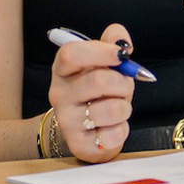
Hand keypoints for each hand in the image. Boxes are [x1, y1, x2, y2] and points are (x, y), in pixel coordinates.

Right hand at [47, 23, 135, 163]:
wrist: (84, 131)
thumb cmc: (96, 92)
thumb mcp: (102, 65)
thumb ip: (112, 46)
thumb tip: (122, 39)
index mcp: (62, 69)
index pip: (71, 54)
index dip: (101, 51)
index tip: (122, 55)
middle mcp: (59, 94)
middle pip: (98, 80)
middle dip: (123, 82)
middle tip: (125, 86)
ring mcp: (67, 120)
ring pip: (113, 109)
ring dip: (125, 107)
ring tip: (117, 107)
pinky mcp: (79, 144)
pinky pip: (115, 133)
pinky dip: (122, 129)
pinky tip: (111, 127)